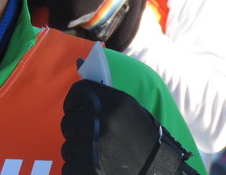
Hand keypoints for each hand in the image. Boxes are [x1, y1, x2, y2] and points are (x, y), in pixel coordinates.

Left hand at [61, 80, 194, 174]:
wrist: (157, 169)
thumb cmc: (142, 135)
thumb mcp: (127, 106)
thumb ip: (101, 89)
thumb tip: (78, 62)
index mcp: (112, 101)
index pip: (76, 94)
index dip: (76, 104)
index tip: (82, 112)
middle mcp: (103, 120)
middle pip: (68, 120)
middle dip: (77, 130)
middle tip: (97, 137)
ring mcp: (95, 145)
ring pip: (68, 144)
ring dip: (78, 150)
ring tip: (99, 152)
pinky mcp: (89, 167)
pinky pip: (68, 165)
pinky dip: (78, 167)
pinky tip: (96, 165)